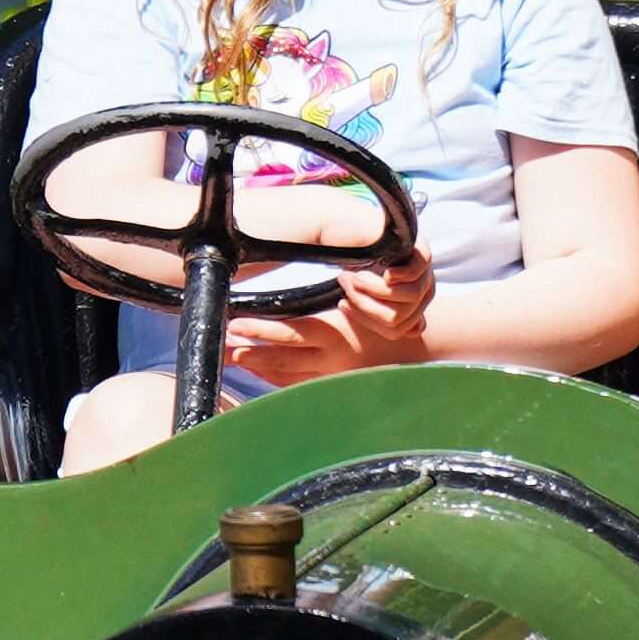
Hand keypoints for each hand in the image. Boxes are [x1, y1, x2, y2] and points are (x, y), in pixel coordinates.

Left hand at [228, 257, 433, 384]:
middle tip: (221, 345)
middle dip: (249, 352)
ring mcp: (331, 375)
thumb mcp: (364, 291)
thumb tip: (314, 253)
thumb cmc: (387, 310)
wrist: (417, 346)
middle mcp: (332, 357)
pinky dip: (273, 378)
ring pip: (285, 376)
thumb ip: (344, 278)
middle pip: (282, 359)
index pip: (292, 331)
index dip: (261, 329)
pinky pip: (296, 385)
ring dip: (256, 366)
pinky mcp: (331, 384)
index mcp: (339, 329)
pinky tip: (255, 369)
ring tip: (229, 355)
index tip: (235, 323)